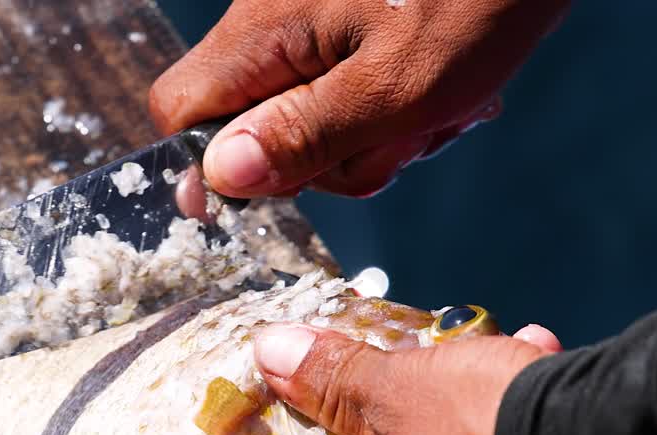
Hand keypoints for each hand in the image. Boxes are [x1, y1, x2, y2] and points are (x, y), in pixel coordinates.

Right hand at [150, 0, 568, 197]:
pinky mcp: (350, 25)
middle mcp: (272, 22)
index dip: (213, 169)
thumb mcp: (396, 89)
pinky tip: (444, 93)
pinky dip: (392, 108)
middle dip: (323, 158)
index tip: (279, 193)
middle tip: (395, 140)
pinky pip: (346, 92)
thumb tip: (220, 178)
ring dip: (373, 138)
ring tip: (438, 109)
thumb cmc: (476, 3)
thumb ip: (303, 136)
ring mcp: (312, 23)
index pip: (181, 113)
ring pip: (307, 118)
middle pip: (251, 128)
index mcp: (264, 30)